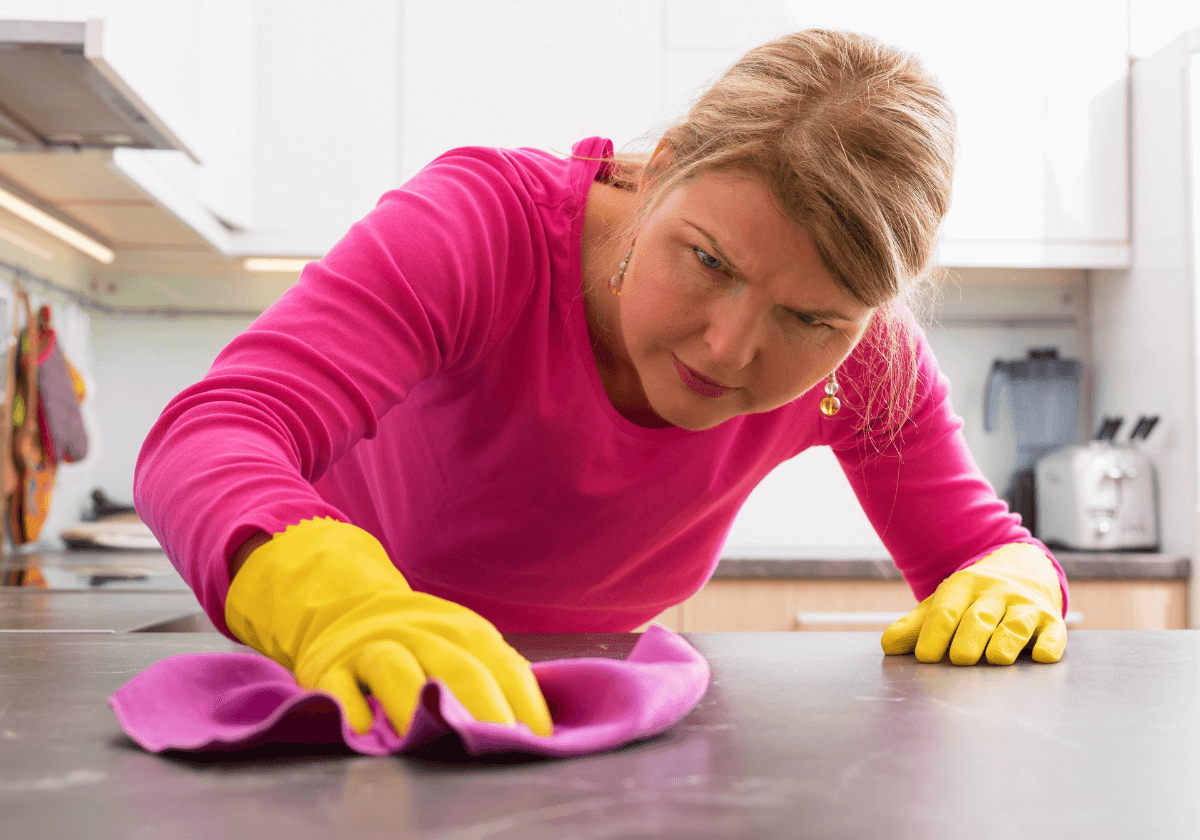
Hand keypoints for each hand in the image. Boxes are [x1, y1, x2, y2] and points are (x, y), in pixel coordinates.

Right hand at [225, 517, 552, 735]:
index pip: (502, 665)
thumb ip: (495, 672)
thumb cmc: (421, 637)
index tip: (538, 739)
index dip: (523, 702)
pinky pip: (339, 684)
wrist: (346, 603)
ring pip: (396, 667)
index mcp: (463, 630)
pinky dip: (350, 706)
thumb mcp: (462, 641)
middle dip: (482, 707)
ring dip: (413, 701)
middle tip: (497, 744)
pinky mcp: (331, 666)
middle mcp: (422, 634)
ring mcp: (375, 647)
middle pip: (458, 666)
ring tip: (431, 737)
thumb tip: (540, 719)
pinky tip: (364, 732)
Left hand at [880, 543, 1065, 664]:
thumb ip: (917, 625)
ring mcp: (1025, 607)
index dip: (934, 633)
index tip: (924, 658)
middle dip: (969, 638)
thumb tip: (888, 645)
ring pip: (1016, 624)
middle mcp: (995, 594)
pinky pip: (1054, 633)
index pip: (946, 610)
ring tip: (995, 659)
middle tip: (959, 659)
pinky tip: (1042, 656)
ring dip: (1006, 640)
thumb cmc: (974, 599)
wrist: (1023, 568)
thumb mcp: (944, 603)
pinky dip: (1049, 645)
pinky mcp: (1051, 622)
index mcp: (963, 587)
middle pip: (980, 617)